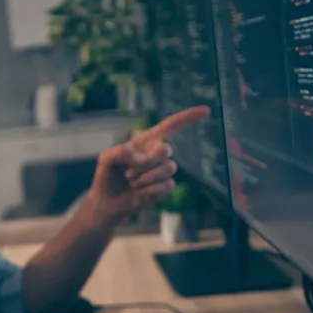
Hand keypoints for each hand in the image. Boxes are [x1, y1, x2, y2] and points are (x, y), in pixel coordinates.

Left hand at [86, 106, 209, 224]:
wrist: (107, 201)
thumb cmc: (106, 176)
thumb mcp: (106, 159)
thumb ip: (120, 152)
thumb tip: (144, 158)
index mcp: (146, 141)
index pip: (170, 126)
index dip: (188, 117)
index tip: (206, 110)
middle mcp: (157, 154)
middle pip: (166, 149)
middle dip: (148, 161)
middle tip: (129, 173)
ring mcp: (163, 171)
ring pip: (168, 168)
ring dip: (146, 177)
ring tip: (131, 181)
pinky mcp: (165, 187)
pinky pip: (167, 185)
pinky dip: (150, 189)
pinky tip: (139, 191)